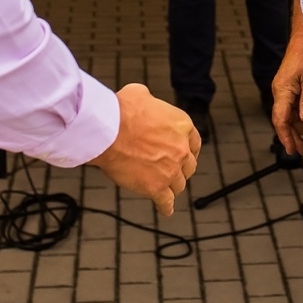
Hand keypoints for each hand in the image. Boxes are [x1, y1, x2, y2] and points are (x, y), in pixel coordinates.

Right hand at [89, 83, 200, 215]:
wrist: (108, 131)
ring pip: (179, 184)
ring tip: (165, 187)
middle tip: (172, 170)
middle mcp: (181, 149)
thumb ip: (150, 101)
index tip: (185, 154)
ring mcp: (170, 170)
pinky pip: (166, 202)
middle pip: (189, 165)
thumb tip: (144, 101)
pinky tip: (165, 209)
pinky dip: (166, 207)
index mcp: (182, 125)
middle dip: (181, 168)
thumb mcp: (140, 93)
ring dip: (172, 186)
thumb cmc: (121, 111)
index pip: (195, 142)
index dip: (189, 150)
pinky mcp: (156, 188)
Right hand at [271, 34, 302, 155]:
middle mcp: (282, 91)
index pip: (280, 119)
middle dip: (296, 136)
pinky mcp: (294, 84)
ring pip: (292, 113)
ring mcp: (287, 87)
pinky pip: (296, 104)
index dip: (286, 137)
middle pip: (286, 120)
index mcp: (283, 90)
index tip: (293, 151)